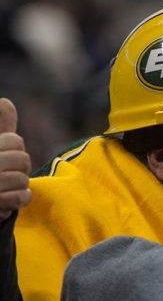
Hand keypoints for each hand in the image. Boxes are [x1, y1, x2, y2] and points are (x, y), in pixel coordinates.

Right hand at [0, 98, 31, 219]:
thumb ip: (0, 125)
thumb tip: (5, 102)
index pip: (15, 140)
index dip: (15, 148)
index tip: (3, 154)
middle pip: (22, 159)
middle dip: (20, 166)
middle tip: (7, 172)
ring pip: (23, 180)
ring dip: (19, 185)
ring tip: (5, 186)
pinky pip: (22, 197)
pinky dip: (19, 199)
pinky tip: (8, 198)